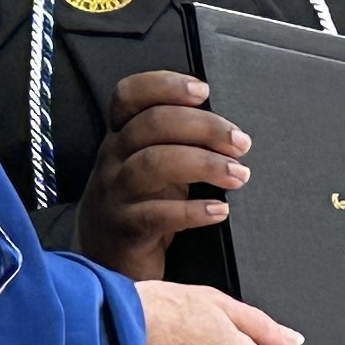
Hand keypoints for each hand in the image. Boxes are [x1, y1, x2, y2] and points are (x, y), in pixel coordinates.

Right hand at [80, 71, 247, 279]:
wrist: (104, 260)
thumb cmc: (139, 204)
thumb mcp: (149, 165)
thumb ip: (175, 141)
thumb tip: (226, 128)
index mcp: (120, 137)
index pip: (128, 96)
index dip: (164, 85)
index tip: (203, 91)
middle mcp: (112, 159)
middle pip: (151, 125)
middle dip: (203, 126)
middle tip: (240, 142)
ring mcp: (115, 194)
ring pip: (153, 164)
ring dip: (204, 164)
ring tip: (238, 175)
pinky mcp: (125, 229)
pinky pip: (157, 214)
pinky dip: (192, 211)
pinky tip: (219, 211)